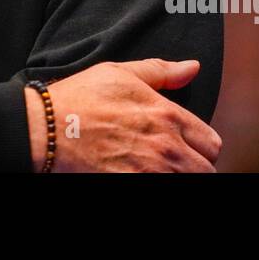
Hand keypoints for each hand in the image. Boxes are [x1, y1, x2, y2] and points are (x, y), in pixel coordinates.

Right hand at [24, 59, 221, 171]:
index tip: (188, 146)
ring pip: (187, 183)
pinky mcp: (132, 185)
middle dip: (194, 166)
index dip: (201, 146)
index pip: (211, 143)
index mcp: (167, 116)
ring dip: (177, 176)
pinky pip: (164, 191)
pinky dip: (157, 183)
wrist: (47, 129)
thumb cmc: (80, 98)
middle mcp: (166, 147)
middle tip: (175, 162)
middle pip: (205, 170)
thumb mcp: (120, 73)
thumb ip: (161, 71)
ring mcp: (150, 172)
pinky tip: (142, 174)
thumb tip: (191, 67)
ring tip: (158, 168)